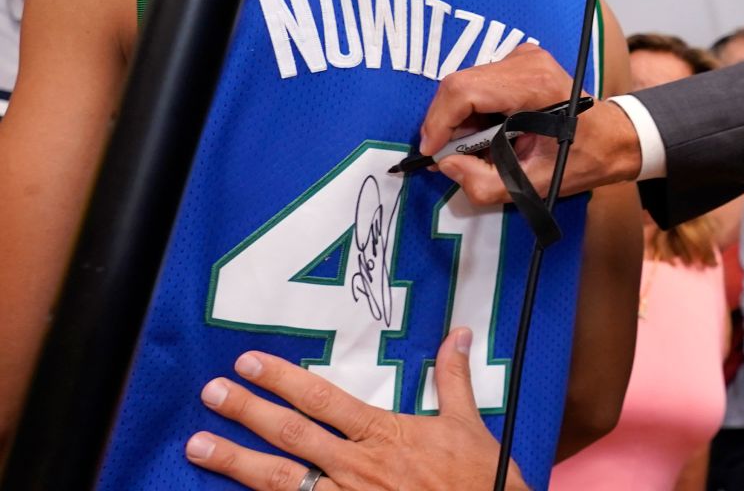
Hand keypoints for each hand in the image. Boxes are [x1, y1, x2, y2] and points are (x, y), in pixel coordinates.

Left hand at [185, 328, 527, 490]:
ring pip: (281, 480)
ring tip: (198, 445)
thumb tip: (458, 334)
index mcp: (383, 435)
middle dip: (247, 412)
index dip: (282, 379)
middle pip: (291, 435)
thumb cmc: (479, 479)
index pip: (322, 400)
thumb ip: (452, 379)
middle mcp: (357, 468)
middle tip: (211, 393)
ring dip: (236, 461)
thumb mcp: (468, 425)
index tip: (249, 362)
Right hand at [420, 44, 640, 205]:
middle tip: (451, 155)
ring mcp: (523, 55)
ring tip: (477, 147)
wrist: (612, 138)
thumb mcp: (532, 186)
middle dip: (446, 123)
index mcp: (534, 86)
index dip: (439, 122)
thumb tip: (445, 163)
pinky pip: (478, 81)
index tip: (430, 151)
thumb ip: (483, 183)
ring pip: (465, 83)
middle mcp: (527, 61)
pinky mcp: (519, 58)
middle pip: (459, 85)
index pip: (465, 91)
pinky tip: (490, 130)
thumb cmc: (580, 160)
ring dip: (460, 118)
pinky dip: (473, 109)